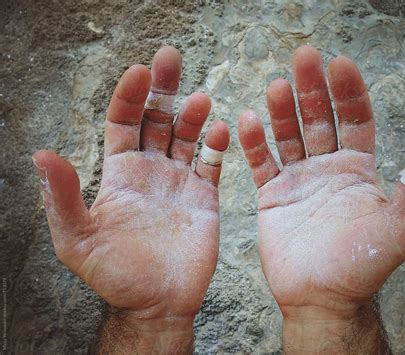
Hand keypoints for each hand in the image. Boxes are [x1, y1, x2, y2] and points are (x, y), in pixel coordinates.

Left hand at [33, 47, 228, 353]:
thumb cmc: (116, 275)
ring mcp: (179, 181)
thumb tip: (42, 155)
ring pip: (187, 135)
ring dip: (193, 113)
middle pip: (156, 118)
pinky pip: (212, 163)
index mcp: (121, 173)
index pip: (123, 122)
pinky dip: (217, 145)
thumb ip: (63, 199)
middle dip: (162, 88)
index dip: (129, 95)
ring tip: (200, 100)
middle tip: (169, 58)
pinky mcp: (204, 196)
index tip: (139, 71)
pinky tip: (221, 130)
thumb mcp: (78, 240)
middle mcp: (151, 170)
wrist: (158, 302)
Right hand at [238, 45, 404, 353]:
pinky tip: (249, 120)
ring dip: (282, 110)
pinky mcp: (272, 194)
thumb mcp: (400, 224)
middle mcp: (327, 167)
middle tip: (304, 57)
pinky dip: (254, 142)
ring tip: (277, 86)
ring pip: (288, 135)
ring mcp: (298, 178)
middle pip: (318, 118)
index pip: (355, 118)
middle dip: (311, 88)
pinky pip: (261, 162)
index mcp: (358, 168)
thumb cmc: (362, 265)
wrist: (322, 296)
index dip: (348, 91)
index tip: (339, 64)